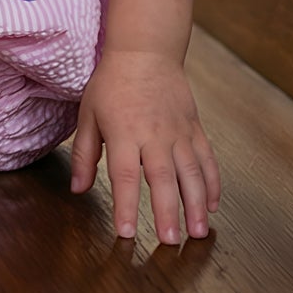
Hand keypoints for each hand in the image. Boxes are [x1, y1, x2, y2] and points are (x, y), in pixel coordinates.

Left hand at [69, 47, 221, 245]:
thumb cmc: (113, 83)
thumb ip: (85, 153)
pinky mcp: (194, 128)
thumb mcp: (88, 114)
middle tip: (171, 243)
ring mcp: (179, 132)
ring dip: (196, 204)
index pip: (124, 175)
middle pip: (163, 178)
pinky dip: (213, 183)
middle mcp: (154, 135)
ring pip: (191, 172)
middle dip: (168, 212)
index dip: (126, 205)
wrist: (147, 50)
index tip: (127, 233)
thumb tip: (78, 189)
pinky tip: (214, 206)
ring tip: (198, 233)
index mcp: (124, 132)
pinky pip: (207, 159)